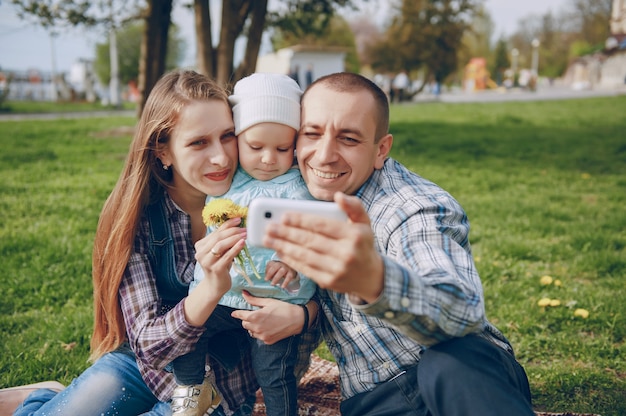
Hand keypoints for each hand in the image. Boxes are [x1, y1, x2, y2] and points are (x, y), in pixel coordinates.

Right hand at [184, 217, 245, 326]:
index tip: (239, 219)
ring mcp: (207, 262)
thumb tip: (237, 225)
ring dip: (234, 238)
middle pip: (218, 237)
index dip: (228, 224)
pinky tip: (243, 243)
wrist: (215, 286)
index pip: (215, 231)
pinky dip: (235, 248)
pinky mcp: (215, 269)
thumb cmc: (219, 266)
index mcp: (200, 246)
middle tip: (244, 228)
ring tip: (245, 234)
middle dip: (233, 231)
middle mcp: (200, 253)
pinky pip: (227, 256)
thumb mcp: (220, 251)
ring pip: (221, 245)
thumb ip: (223, 240)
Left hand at [231, 291, 305, 343]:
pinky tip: (268, 327)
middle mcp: (257, 328)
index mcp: (255, 317)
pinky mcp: (267, 341)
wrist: (297, 320)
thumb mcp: (268, 302)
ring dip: (253, 327)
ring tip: (263, 321)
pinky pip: (259, 337)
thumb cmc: (283, 308)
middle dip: (247, 319)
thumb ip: (254, 300)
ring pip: (251, 331)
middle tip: (255, 314)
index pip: (241, 316)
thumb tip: (243, 294)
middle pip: (245, 324)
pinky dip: (260, 332)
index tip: (234, 313)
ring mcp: (262, 336)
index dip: (237, 313)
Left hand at [264, 192, 383, 302]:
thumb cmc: (362, 244)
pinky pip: (305, 269)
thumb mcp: (364, 222)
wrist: (372, 277)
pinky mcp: (329, 282)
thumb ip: (353, 206)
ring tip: (269, 238)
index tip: (284, 216)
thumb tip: (338, 196)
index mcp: (355, 235)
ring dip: (283, 246)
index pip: (323, 225)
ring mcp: (337, 270)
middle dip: (287, 233)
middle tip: (270, 227)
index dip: (302, 220)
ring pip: (305, 255)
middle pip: (311, 241)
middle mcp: (347, 253)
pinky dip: (290, 260)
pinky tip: (280, 251)